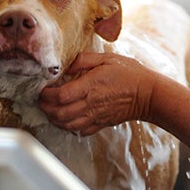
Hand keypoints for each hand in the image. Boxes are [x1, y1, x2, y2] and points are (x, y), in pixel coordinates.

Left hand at [38, 52, 159, 135]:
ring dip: (54, 119)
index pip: (60, 96)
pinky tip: (66, 119)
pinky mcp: (101, 124)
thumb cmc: (129, 73)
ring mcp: (95, 116)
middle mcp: (90, 104)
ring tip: (50, 110)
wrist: (148, 94)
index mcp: (90, 86)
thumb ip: (83, 60)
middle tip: (41, 100)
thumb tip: (67, 67)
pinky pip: (80, 131)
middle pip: (59, 113)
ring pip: (67, 125)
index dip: (46, 95)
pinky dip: (69, 127)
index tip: (42, 89)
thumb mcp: (106, 58)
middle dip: (45, 108)